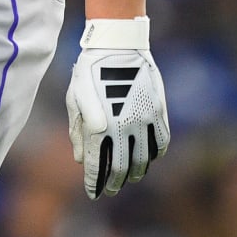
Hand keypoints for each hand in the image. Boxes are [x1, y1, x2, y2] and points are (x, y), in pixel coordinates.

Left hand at [65, 16, 169, 198]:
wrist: (118, 43)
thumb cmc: (90, 70)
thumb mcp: (75, 98)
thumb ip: (78, 130)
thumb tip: (81, 160)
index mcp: (99, 126)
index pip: (97, 165)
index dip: (94, 182)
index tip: (93, 192)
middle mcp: (123, 127)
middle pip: (121, 168)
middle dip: (114, 183)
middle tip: (110, 190)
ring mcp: (144, 119)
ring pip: (143, 159)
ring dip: (136, 173)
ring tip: (130, 179)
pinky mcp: (158, 110)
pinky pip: (161, 142)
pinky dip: (154, 155)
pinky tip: (147, 158)